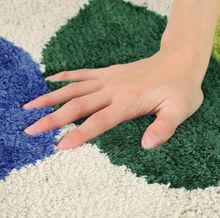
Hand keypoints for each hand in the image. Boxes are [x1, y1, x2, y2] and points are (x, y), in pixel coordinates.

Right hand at [23, 47, 204, 149]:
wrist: (180, 62)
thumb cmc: (181, 88)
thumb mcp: (180, 110)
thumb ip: (164, 127)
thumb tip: (147, 145)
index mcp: (127, 102)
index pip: (98, 122)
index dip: (79, 135)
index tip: (58, 146)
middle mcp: (113, 90)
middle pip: (77, 105)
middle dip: (52, 118)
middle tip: (30, 128)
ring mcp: (109, 79)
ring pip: (74, 88)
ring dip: (51, 97)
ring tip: (30, 104)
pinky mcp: (109, 72)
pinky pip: (83, 73)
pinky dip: (66, 76)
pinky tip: (51, 79)